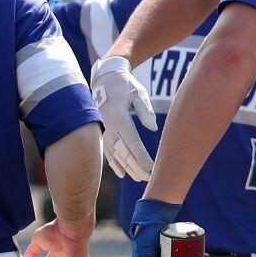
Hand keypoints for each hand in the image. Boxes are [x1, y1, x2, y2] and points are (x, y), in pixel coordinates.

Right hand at [91, 54, 157, 180]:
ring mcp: (104, 129)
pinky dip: (114, 163)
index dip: (142, 158)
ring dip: (126, 167)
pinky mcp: (103, 130)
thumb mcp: (138, 93)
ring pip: (115, 153)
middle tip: (148, 178)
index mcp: (119, 117)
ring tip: (139, 178)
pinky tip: (122, 173)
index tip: (152, 168)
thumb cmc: (126, 85)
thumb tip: (152, 128)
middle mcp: (109, 125)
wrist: (106, 78)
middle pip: (123, 152)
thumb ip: (145, 110)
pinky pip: (107, 150)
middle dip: (136, 166)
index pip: (132, 143)